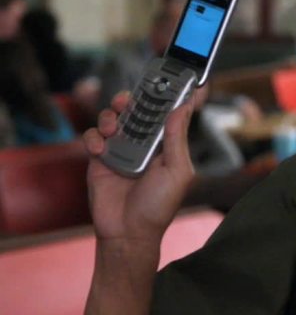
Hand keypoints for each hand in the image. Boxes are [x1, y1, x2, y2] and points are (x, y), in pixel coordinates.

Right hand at [83, 91, 196, 245]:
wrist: (128, 232)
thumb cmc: (158, 205)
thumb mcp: (177, 170)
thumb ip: (177, 137)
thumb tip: (183, 106)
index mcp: (165, 144)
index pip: (164, 113)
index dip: (162, 97)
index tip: (161, 82)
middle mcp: (143, 143)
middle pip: (136, 109)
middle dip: (132, 100)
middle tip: (128, 100)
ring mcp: (120, 149)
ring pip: (112, 118)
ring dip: (110, 116)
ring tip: (112, 127)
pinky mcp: (100, 158)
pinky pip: (93, 137)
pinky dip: (94, 137)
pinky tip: (100, 149)